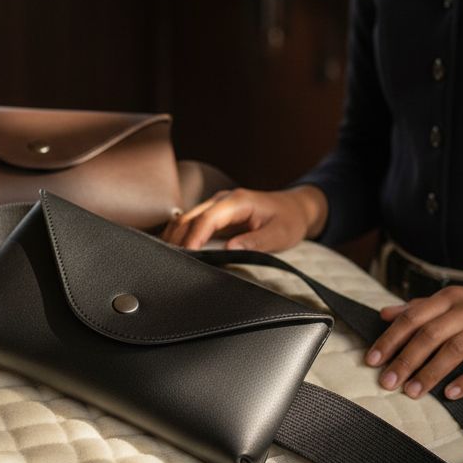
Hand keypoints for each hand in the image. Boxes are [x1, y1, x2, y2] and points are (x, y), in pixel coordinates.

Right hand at [162, 185, 328, 251]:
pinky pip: (191, 223)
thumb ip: (255, 242)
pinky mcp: (215, 214)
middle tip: (169, 263)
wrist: (295, 208)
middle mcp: (223, 200)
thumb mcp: (279, 234)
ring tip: (166, 259)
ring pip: (186, 219)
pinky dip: (180, 236)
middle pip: (189, 217)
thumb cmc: (289, 220)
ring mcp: (217, 205)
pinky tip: (175, 251)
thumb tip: (230, 250)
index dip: (193, 237)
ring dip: (174, 237)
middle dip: (176, 239)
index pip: (207, 218)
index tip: (186, 255)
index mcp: (238, 202)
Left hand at [365, 271, 462, 399]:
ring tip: (412, 392)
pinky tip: (451, 394)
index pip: (412, 318)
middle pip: (429, 335)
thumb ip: (419, 307)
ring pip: (454, 350)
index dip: (390, 339)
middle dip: (405, 360)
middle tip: (387, 382)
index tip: (372, 359)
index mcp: (450, 298)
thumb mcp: (454, 299)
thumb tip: (385, 314)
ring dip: (431, 373)